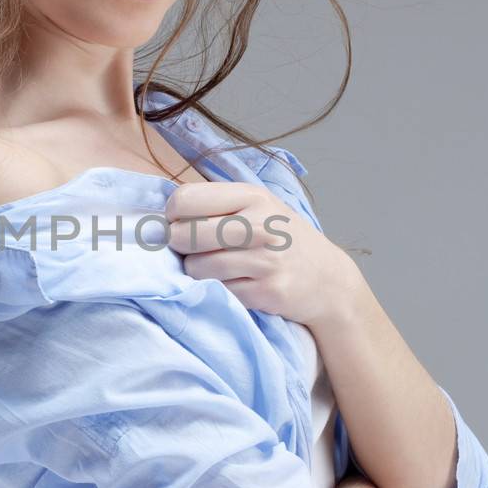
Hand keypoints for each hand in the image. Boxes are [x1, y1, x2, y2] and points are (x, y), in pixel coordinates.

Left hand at [162, 177, 361, 330]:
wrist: (327, 279)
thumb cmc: (281, 238)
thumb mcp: (258, 206)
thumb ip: (216, 204)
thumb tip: (159, 218)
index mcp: (252, 196)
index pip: (184, 199)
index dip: (174, 215)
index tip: (183, 223)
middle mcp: (259, 225)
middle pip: (184, 235)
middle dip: (180, 246)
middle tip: (194, 249)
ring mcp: (265, 260)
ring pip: (196, 268)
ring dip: (197, 272)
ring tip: (216, 267)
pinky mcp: (267, 291)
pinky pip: (218, 291)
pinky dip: (218, 290)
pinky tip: (235, 283)